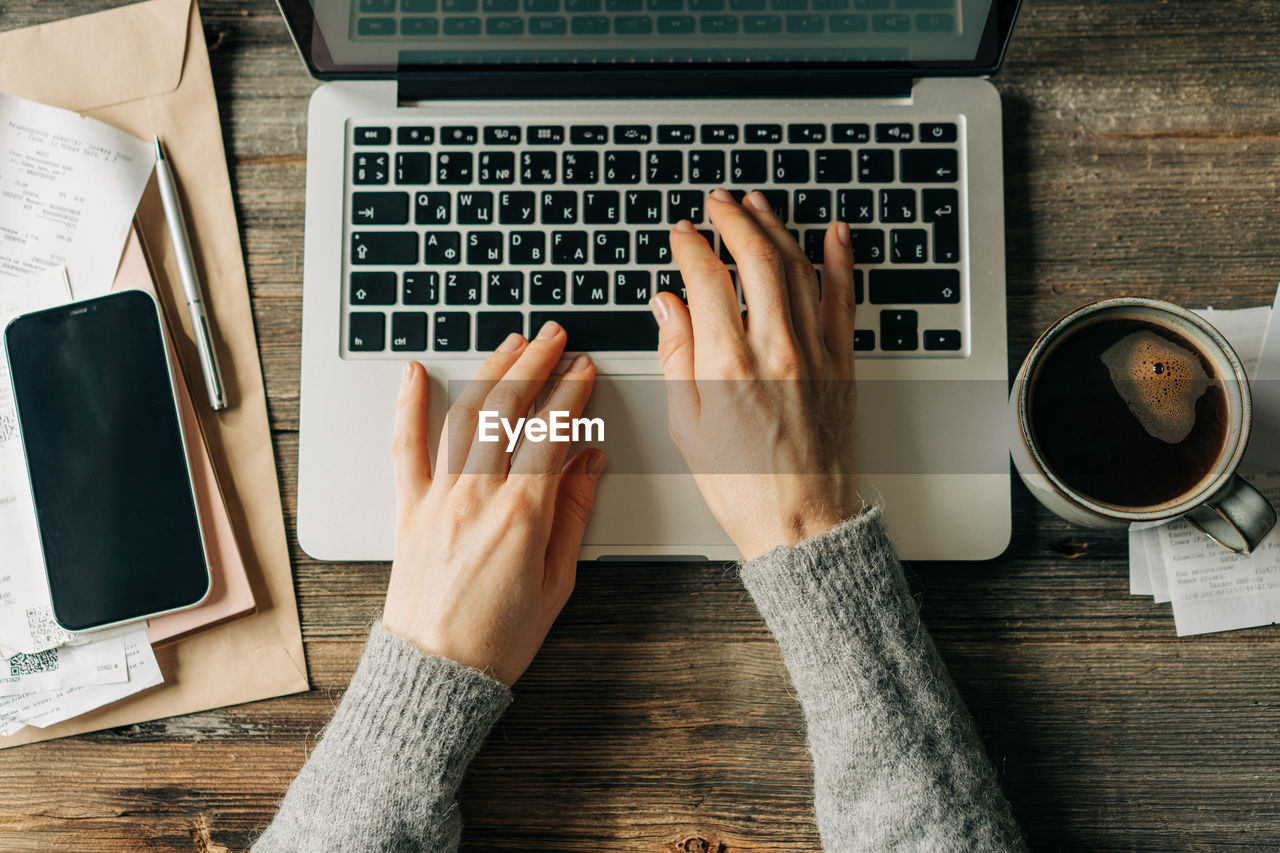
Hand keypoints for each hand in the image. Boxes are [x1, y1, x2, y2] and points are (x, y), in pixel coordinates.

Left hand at [382, 324, 606, 686]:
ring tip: (510, 344)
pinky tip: (416, 372)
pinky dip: (408, 406)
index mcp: (522, 515)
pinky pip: (405, 448)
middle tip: (554, 338)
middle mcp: (477, 497)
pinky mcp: (408, 509)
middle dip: (535, 364)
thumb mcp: (557, 579)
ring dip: (489, 372)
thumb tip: (591, 460)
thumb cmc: (499, 637)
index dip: (573, 394)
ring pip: (464, 417)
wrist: (436, 670)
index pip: (553, 433)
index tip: (585, 371)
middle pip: (508, 410)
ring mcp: (438, 499)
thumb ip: (574, 513)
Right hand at [652, 189, 862, 560]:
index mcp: (727, 365)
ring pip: (798, 267)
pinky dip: (840, 260)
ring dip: (776, 227)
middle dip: (733, 219)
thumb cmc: (743, 484)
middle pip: (756, 257)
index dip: (690, 246)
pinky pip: (843, 297)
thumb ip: (677, 355)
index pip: (707, 279)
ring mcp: (814, 352)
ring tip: (758, 204)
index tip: (682, 234)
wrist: (802, 521)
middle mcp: (775, 349)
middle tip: (718, 203)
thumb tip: (668, 305)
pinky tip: (833, 234)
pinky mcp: (842, 363)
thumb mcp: (688, 425)